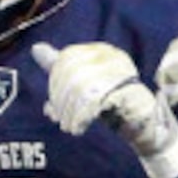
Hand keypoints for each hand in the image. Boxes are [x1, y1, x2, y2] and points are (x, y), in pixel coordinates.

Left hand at [35, 41, 177, 177]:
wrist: (140, 124)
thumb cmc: (107, 104)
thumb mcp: (79, 86)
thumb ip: (59, 69)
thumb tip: (36, 49)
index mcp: (100, 50)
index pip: (67, 58)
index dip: (54, 84)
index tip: (52, 106)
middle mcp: (112, 56)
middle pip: (72, 73)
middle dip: (60, 101)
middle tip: (59, 120)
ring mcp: (122, 71)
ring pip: (82, 86)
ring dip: (70, 112)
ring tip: (69, 127)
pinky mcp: (127, 90)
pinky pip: (94, 100)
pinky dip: (81, 117)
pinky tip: (78, 128)